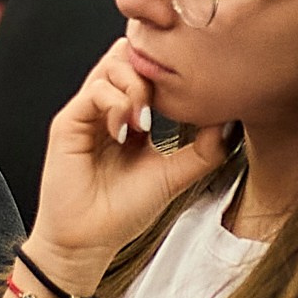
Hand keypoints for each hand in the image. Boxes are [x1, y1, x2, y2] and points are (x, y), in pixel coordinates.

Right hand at [28, 40, 231, 286]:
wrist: (89, 242)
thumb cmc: (123, 212)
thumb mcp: (174, 176)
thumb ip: (204, 150)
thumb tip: (229, 121)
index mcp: (129, 116)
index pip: (146, 70)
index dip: (167, 71)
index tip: (188, 91)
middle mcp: (107, 108)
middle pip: (128, 56)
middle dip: (152, 71)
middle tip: (164, 104)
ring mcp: (86, 113)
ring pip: (112, 66)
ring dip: (136, 87)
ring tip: (144, 122)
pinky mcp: (68, 123)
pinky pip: (94, 91)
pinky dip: (116, 104)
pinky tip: (125, 130)